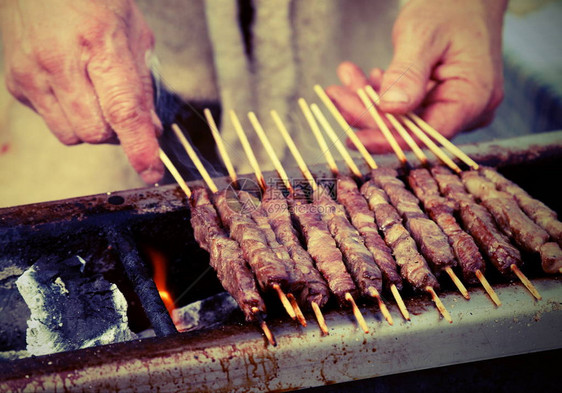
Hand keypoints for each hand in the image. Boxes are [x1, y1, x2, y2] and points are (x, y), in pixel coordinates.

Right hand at [0, 0, 163, 182]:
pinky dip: (69, 116)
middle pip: (96, 133)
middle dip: (117, 133)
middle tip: (124, 114)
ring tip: (95, 96)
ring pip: (71, 136)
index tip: (152, 171)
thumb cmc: (95, 1)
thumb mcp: (134, 36)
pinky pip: (51, 122)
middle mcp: (59, 62)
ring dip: (92, 127)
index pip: (122, 111)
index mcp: (99, 44)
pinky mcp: (15, 83)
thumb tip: (152, 131)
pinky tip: (71, 87)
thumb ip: (143, 87)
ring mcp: (31, 74)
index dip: (140, 148)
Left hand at [326, 0, 507, 152]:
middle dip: (368, 113)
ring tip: (345, 76)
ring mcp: (454, 107)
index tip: (354, 138)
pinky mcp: (439, 101)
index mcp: (474, 98)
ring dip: (368, 101)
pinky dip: (379, 93)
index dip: (388, 140)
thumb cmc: (450, 7)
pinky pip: (405, 107)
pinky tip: (358, 77)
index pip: (427, 135)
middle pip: (410, 128)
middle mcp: (469, 110)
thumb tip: (390, 108)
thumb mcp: (423, 35)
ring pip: (402, 118)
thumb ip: (408, 73)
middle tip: (335, 94)